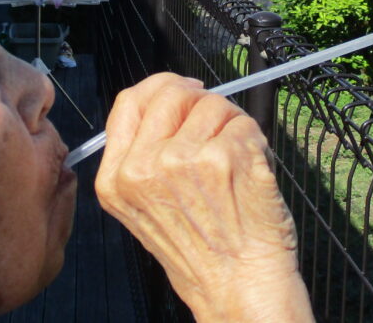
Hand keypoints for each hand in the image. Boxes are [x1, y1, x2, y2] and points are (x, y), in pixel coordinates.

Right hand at [95, 73, 312, 321]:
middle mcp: (143, 167)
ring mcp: (183, 159)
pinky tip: (249, 174)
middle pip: (171, 93)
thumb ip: (145, 154)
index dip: (162, 88)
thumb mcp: (146, 206)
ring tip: (234, 166)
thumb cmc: (203, 250)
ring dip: (232, 126)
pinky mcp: (223, 157)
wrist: (239, 285)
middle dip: (201, 103)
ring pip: (213, 104)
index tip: (186, 92)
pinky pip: (244, 123)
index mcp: (116, 178)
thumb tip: (171, 100)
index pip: (130, 102)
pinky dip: (255, 142)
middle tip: (219, 128)